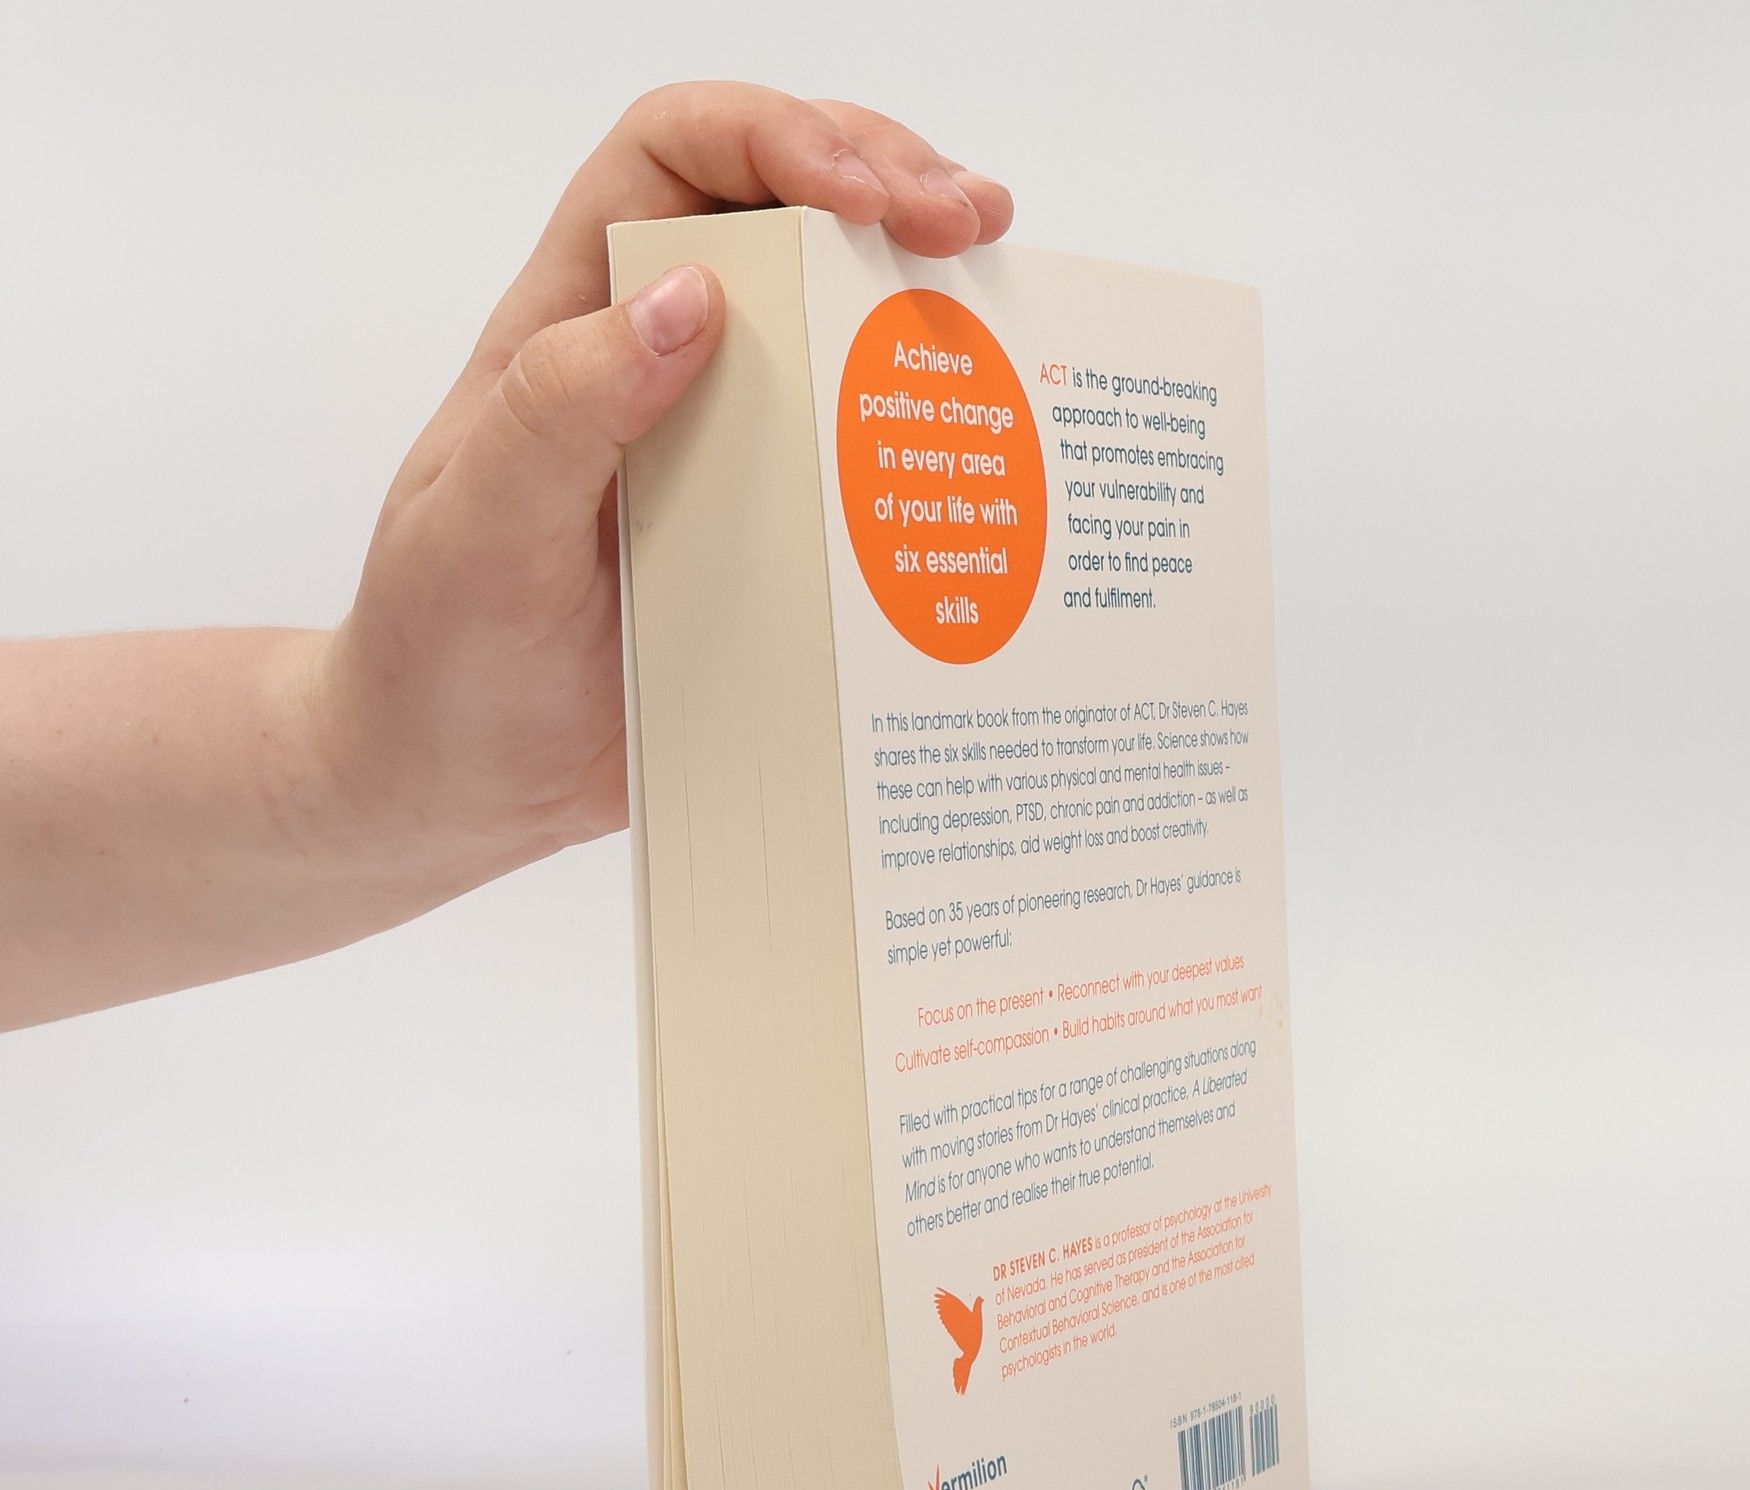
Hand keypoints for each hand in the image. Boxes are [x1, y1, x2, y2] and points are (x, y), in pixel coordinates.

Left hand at [310, 83, 1013, 880]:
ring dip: (923, 288)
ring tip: (997, 278)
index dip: (775, 136)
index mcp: (576, 322)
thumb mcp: (480, 526)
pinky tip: (987, 427)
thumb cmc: (442, 650)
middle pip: (781, 209)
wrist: (464, 784)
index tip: (862, 195)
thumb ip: (565, 405)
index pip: (675, 158)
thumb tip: (693, 299)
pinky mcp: (772, 536)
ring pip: (836, 323)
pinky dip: (926, 428)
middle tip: (969, 220)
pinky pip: (858, 459)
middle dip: (885, 180)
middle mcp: (662, 365)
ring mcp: (727, 449)